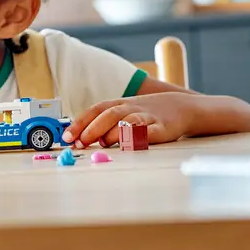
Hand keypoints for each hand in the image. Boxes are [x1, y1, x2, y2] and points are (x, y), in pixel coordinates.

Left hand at [62, 92, 194, 148]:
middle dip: (92, 129)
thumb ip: (103, 124)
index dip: (80, 123)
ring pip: (128, 121)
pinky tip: (129, 145)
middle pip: (109, 115)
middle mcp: (130, 108)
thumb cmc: (145, 113)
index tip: (67, 138)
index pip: (95, 110)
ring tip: (104, 143)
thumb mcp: (123, 113)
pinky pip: (150, 132)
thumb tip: (79, 140)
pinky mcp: (162, 128)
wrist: (182, 106)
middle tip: (80, 143)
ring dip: (113, 132)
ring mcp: (147, 117)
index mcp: (118, 104)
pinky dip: (139, 137)